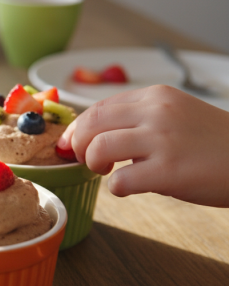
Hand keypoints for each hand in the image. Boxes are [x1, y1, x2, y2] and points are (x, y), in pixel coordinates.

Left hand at [59, 85, 228, 207]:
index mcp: (156, 96)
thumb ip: (139, 118)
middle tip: (88, 160)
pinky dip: (116, 189)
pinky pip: (120, 181)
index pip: (98, 107)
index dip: (77, 129)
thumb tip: (94, 134)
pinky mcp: (170, 171)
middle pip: (91, 124)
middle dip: (79, 145)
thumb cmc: (215, 143)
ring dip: (93, 164)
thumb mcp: (177, 114)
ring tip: (108, 172)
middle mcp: (157, 112)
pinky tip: (130, 188)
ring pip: (99, 148)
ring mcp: (163, 140)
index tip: (71, 144)